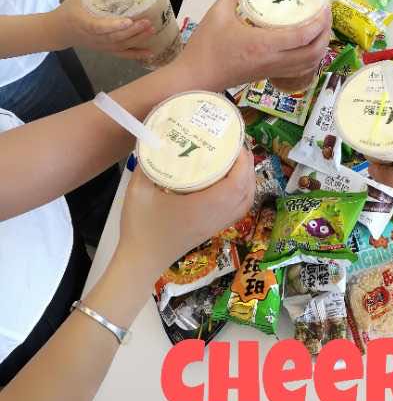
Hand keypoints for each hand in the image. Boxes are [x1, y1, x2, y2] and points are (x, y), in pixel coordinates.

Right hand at [50, 0, 154, 59]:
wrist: (59, 30)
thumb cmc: (71, 9)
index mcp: (83, 22)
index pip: (98, 27)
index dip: (113, 25)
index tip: (128, 20)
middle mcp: (92, 37)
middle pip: (114, 38)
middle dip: (132, 31)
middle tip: (147, 22)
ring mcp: (99, 45)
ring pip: (119, 46)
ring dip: (137, 39)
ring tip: (151, 29)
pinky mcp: (105, 50)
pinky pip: (121, 54)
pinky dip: (136, 54)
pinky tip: (150, 52)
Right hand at [115, 149, 254, 282]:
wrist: (140, 262)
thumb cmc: (140, 227)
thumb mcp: (138, 191)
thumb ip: (147, 163)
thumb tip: (153, 138)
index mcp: (203, 206)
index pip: (236, 184)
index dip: (242, 162)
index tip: (235, 143)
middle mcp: (216, 216)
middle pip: (246, 190)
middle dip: (247, 166)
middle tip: (235, 146)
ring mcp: (216, 225)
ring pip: (245, 201)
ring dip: (247, 179)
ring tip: (236, 160)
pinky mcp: (213, 230)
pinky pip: (238, 210)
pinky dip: (242, 193)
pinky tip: (230, 182)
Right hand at [170, 0, 332, 91]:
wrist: (197, 77)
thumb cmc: (206, 46)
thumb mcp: (217, 12)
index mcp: (262, 44)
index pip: (302, 35)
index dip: (319, 20)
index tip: (323, 4)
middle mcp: (273, 60)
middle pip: (314, 51)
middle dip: (326, 32)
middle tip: (325, 13)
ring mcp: (274, 70)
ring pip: (311, 63)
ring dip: (321, 45)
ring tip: (321, 26)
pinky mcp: (271, 76)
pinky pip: (301, 70)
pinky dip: (311, 57)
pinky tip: (309, 44)